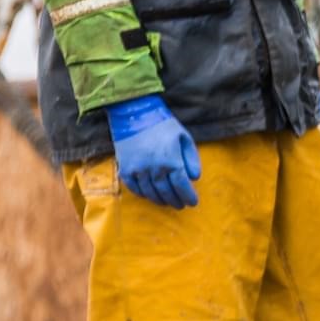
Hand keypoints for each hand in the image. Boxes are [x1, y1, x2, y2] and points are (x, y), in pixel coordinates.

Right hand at [107, 93, 201, 208]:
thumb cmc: (163, 126)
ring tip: (168, 202)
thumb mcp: (184, 138)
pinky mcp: (125, 170)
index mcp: (171, 161)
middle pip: (167, 192)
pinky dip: (144, 195)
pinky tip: (151, 196)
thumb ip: (191, 158)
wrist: (133, 115)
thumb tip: (194, 178)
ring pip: (151, 193)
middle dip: (176, 200)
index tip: (193, 202)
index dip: (188, 196)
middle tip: (181, 205)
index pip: (182, 186)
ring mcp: (137, 171)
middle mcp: (153, 169)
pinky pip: (135, 189)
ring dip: (161, 200)